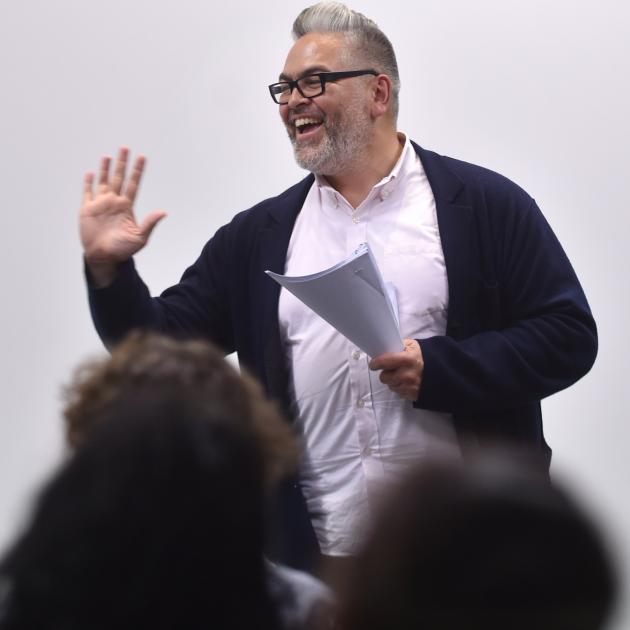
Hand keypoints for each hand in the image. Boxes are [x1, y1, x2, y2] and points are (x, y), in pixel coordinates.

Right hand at [80, 147, 166, 284]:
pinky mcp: (87, 209)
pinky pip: (87, 192)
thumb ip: (150, 223)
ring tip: (108, 156)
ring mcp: (101, 204)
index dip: (137, 171)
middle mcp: (114, 202)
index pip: (133, 184)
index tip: (142, 157)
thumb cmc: (123, 250)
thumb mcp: (140, 237)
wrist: (104, 257)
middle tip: (125, 148)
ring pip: (104, 181)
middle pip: (119, 178)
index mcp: (127, 207)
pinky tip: (90, 172)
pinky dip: (88, 182)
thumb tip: (164, 212)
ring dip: (106, 169)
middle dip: (122, 163)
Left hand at [369, 338, 423, 400]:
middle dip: (385, 373)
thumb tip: (382, 349)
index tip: (373, 364)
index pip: (385, 362)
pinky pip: (397, 392)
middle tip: (390, 369)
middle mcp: (408, 374)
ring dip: (392, 381)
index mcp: (408, 359)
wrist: (439, 370)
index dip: (376, 363)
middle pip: (384, 377)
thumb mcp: (411, 345)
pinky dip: (399, 387)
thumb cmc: (421, 356)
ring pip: (390, 386)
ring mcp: (410, 387)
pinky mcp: (412, 395)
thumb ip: (397, 346)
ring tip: (400, 375)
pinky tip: (405, 382)